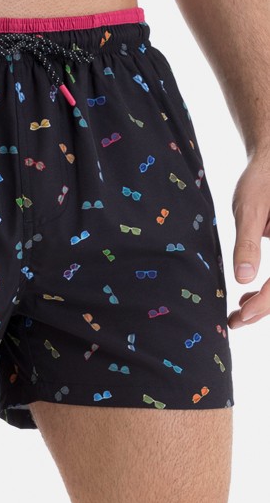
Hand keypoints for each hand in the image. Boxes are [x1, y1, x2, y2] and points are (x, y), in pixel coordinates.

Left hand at [228, 155, 269, 327]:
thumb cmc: (261, 181)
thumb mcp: (249, 209)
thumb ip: (248, 243)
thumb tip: (243, 278)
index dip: (265, 302)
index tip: (242, 315)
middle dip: (265, 308)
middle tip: (236, 321)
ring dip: (268, 301)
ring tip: (240, 313)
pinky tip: (250, 294)